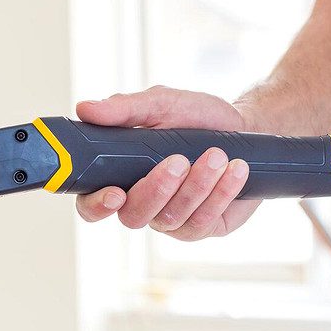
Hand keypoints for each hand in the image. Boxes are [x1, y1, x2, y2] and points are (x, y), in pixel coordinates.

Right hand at [74, 86, 259, 240]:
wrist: (246, 128)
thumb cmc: (197, 118)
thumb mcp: (161, 104)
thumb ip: (124, 109)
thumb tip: (84, 109)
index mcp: (120, 177)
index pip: (91, 204)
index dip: (96, 206)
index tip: (115, 192)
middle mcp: (142, 203)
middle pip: (134, 216)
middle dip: (157, 189)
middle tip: (179, 160)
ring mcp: (171, 219)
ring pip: (171, 218)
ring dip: (195, 186)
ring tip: (217, 155)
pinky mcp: (202, 226)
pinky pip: (203, 221)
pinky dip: (220, 193)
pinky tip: (234, 170)